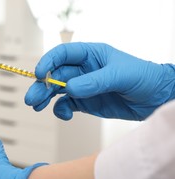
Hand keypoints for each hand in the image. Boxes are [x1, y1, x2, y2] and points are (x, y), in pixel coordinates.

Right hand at [25, 42, 174, 120]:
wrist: (155, 100)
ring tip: (36, 106)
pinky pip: (65, 105)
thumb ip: (94, 81)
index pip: (62, 54)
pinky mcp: (84, 102)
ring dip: (45, 98)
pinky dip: (61, 111)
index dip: (48, 62)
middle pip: (54, 75)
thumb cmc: (144, 78)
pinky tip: (65, 115)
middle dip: (41, 85)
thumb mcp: (120, 75)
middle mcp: (83, 70)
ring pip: (56, 91)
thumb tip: (70, 88)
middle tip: (32, 98)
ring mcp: (82, 87)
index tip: (39, 74)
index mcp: (90, 55)